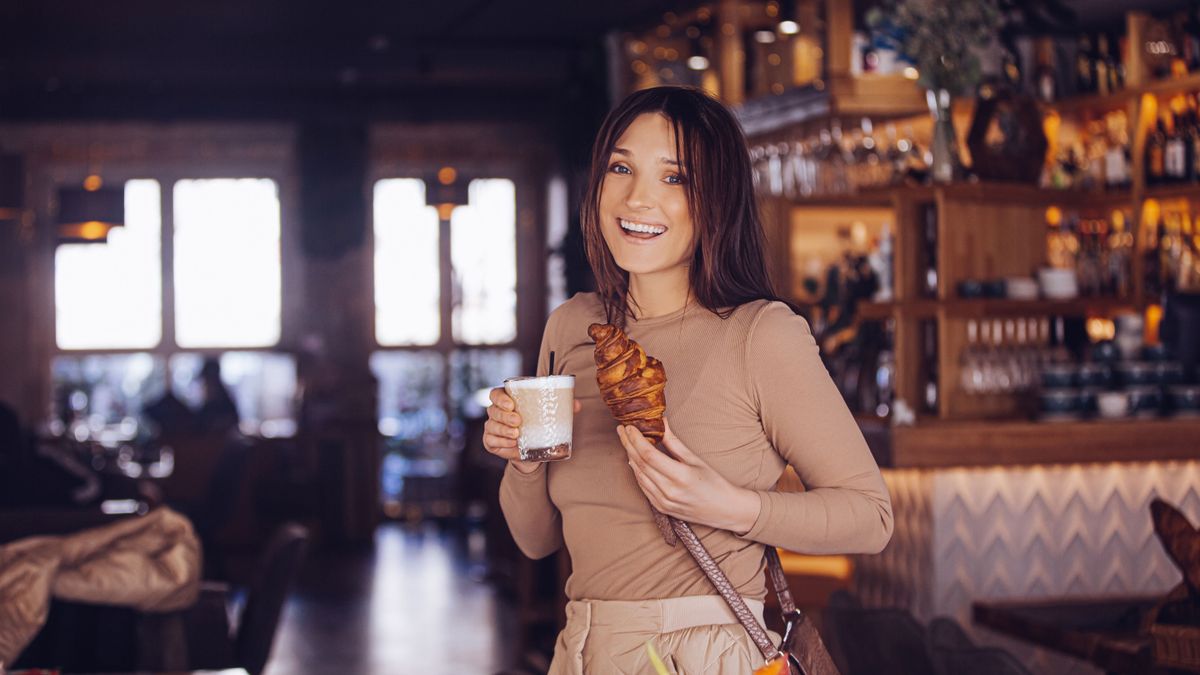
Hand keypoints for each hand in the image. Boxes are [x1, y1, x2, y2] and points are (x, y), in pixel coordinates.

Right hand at [483, 386, 582, 473]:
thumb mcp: (549, 415)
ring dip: (503, 430)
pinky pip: (491, 441)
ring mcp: (492, 427)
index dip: (500, 398)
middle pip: (494, 410)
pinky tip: (512, 444)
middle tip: (518, 421)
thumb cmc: (538, 425)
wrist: (533, 450)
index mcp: (507, 400)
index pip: (496, 394)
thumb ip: (562, 407)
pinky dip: (501, 442)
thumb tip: (576, 404)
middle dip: (505, 415)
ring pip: (492, 426)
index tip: (511, 404)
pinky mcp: (491, 442)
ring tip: (517, 434)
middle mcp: (496, 412)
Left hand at [618, 418, 761, 533]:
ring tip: (627, 441)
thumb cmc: (714, 482)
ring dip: (630, 457)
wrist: (724, 509)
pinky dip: (637, 472)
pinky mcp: (661, 508)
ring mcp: (663, 502)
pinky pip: (643, 487)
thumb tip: (660, 423)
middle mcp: (669, 491)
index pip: (648, 455)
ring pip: (638, 475)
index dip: (636, 439)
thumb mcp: (695, 459)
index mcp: (680, 476)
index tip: (629, 426)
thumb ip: (674, 442)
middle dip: (628, 444)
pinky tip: (634, 460)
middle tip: (622, 430)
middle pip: (640, 463)